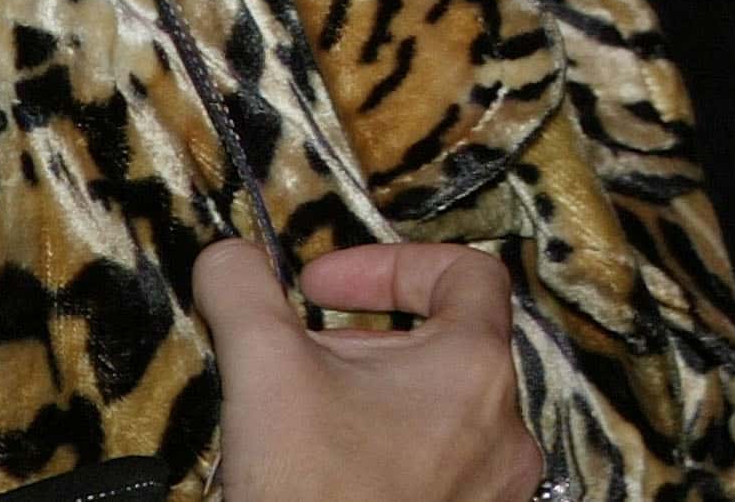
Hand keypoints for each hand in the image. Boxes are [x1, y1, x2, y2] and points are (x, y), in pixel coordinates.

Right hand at [193, 239, 547, 501]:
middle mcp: (504, 429)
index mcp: (475, 369)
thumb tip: (230, 258)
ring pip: (437, 410)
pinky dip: (388, 453)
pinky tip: (332, 472)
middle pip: (443, 343)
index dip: (388, 264)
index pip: (466, 272)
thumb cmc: (313, 495)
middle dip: (361, 339)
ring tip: (308, 421)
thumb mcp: (264, 369)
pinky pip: (439, 467)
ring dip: (371, 398)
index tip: (322, 289)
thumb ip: (244, 290)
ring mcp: (493, 488)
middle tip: (298, 362)